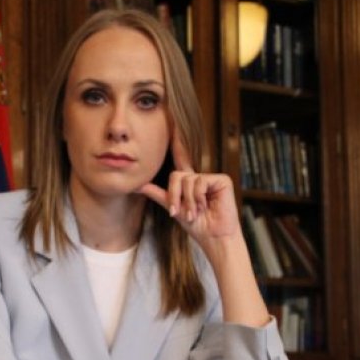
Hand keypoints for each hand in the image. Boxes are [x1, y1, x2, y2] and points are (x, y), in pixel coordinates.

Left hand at [138, 132, 240, 248]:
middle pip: (177, 176)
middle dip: (176, 197)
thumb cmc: (196, 225)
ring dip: (187, 200)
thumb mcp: (173, 208)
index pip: (181, 158)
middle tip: (181, 213)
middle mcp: (200, 177)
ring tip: (194, 213)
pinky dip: (198, 197)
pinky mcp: (222, 180)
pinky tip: (205, 206)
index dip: (177, 141)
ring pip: (187, 180)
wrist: (213, 237)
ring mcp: (211, 178)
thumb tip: (137, 185)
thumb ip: (158, 194)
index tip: (173, 122)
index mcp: (189, 181)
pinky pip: (200, 182)